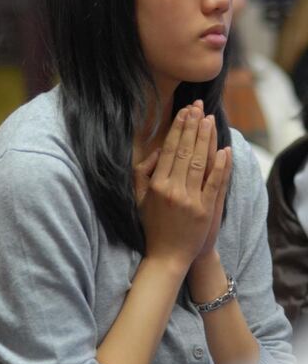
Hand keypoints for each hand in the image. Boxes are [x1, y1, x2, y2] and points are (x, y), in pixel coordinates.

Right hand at [139, 104, 227, 271]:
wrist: (166, 256)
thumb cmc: (151, 227)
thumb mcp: (138, 199)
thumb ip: (142, 174)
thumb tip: (157, 151)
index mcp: (156, 185)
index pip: (169, 150)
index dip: (178, 129)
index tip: (184, 112)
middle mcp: (173, 190)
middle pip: (185, 152)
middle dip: (192, 127)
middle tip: (198, 107)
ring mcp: (190, 200)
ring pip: (199, 163)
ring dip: (205, 139)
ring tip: (209, 119)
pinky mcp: (205, 210)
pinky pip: (214, 183)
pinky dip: (220, 166)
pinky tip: (223, 149)